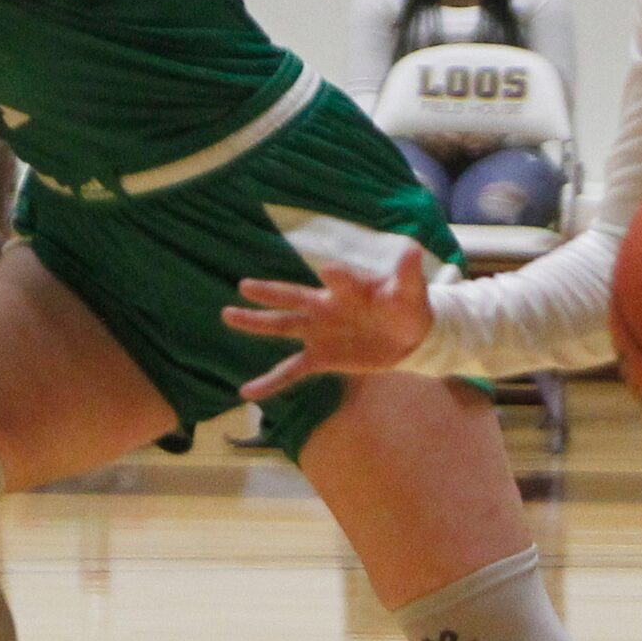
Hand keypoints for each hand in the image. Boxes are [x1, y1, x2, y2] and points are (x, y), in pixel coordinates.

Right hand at [222, 245, 433, 399]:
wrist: (408, 337)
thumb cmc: (406, 307)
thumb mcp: (410, 292)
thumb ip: (408, 275)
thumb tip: (414, 249)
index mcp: (348, 288)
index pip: (339, 279)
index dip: (337, 276)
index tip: (331, 272)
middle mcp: (326, 306)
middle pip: (294, 297)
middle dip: (272, 293)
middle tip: (245, 286)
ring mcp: (319, 332)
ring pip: (282, 326)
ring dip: (256, 323)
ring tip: (228, 315)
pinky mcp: (321, 357)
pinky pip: (291, 370)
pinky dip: (270, 382)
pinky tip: (247, 392)